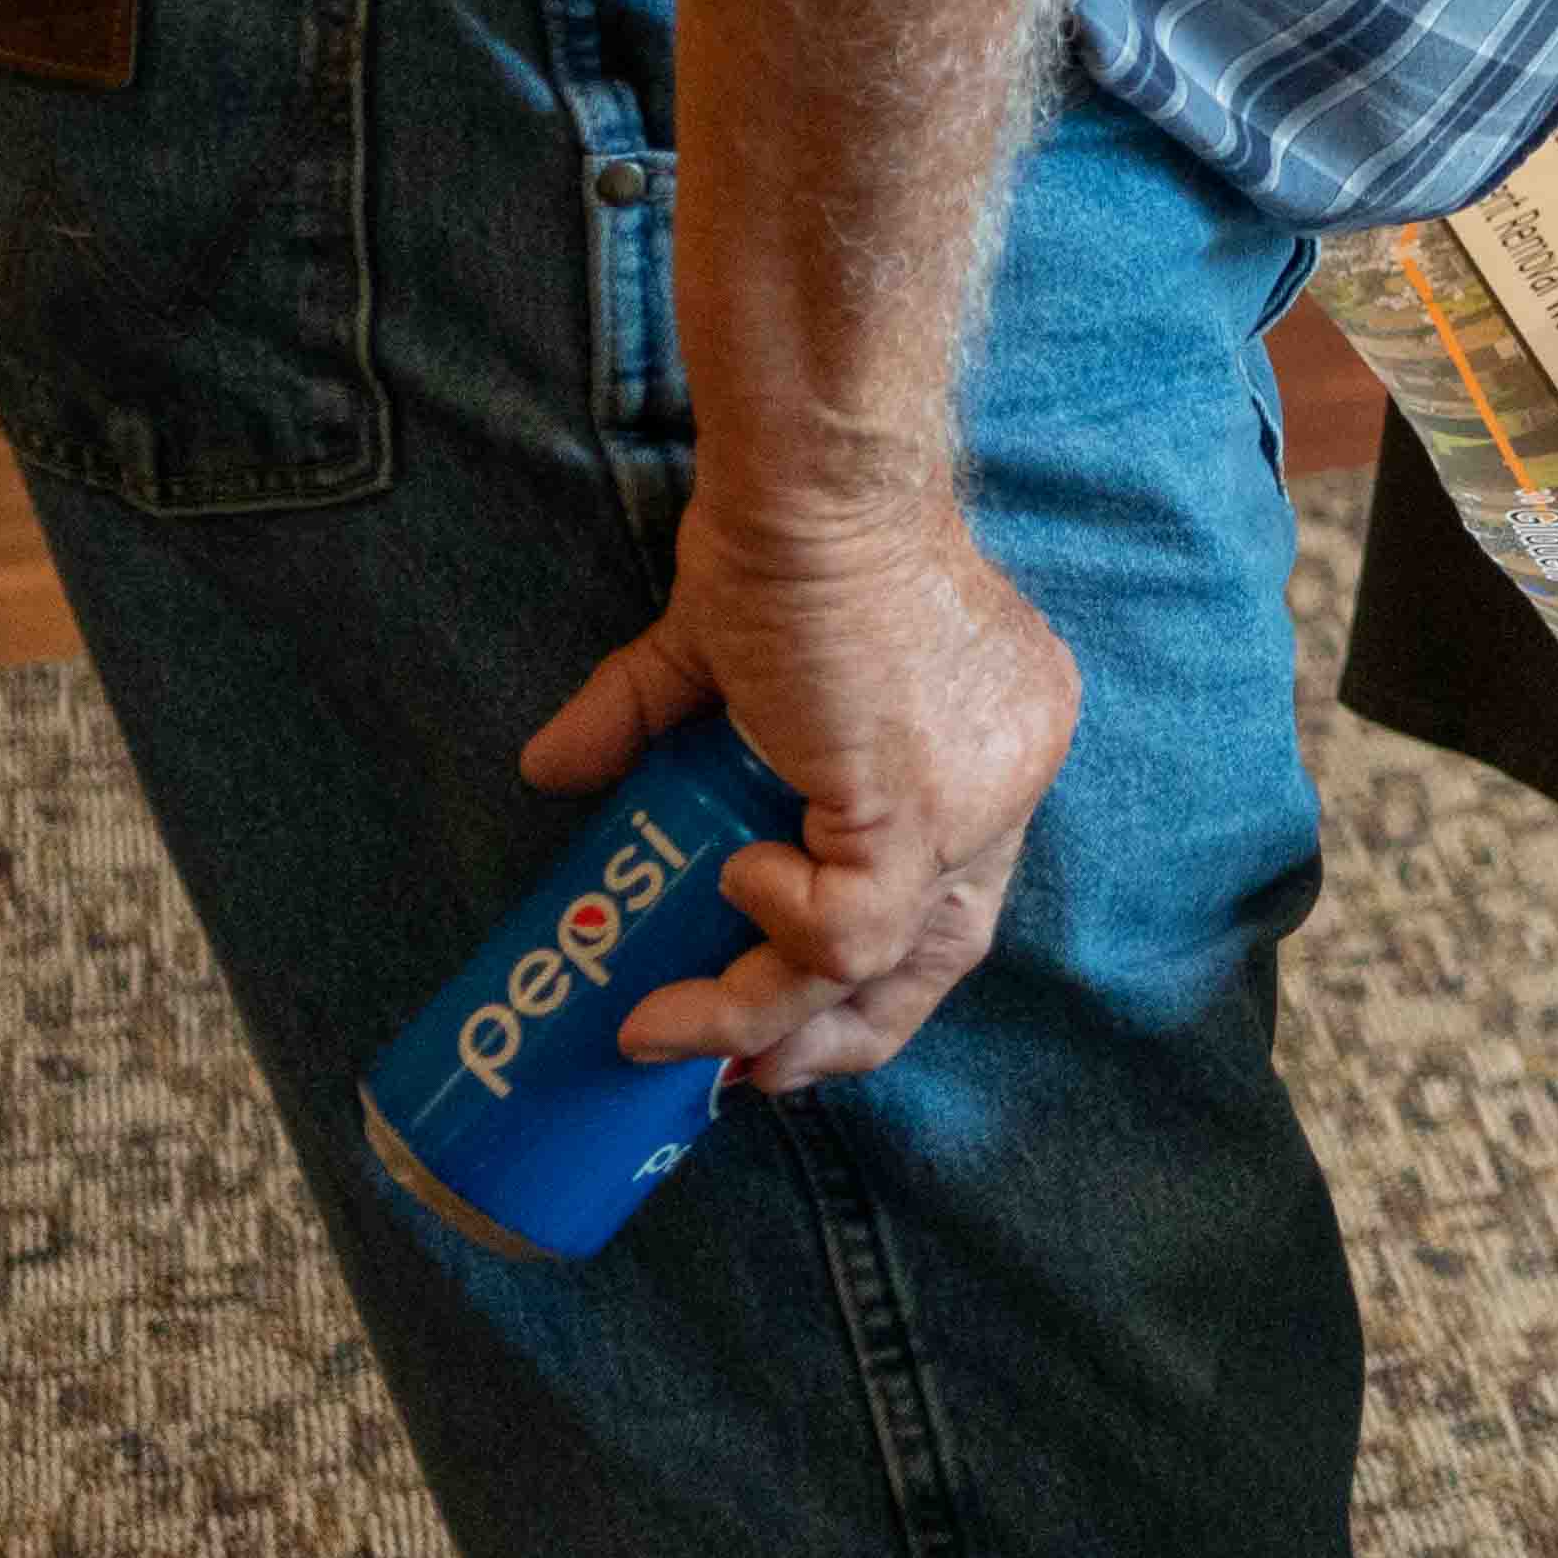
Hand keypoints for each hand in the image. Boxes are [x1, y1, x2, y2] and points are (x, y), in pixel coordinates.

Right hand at [520, 496, 1082, 1090]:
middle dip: (840, 1031)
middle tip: (742, 1074)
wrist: (814, 484)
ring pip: (882, 962)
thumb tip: (549, 769)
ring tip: (669, 1032)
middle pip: (946, 951)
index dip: (872, 973)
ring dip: (769, 1017)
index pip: (954, 893)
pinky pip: (848, 931)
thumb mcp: (713, 650)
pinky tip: (727, 892)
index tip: (782, 1024)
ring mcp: (977, 798)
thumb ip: (642, 714)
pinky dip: (774, 942)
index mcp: (991, 742)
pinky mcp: (920, 809)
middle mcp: (1008, 777)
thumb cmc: (781, 535)